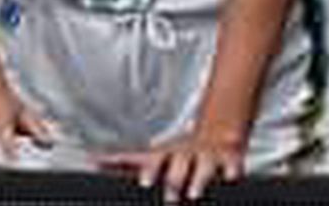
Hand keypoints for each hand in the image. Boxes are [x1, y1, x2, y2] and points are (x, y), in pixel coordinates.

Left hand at [100, 126, 244, 203]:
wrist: (218, 132)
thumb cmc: (181, 153)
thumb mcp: (154, 154)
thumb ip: (125, 161)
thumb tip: (94, 160)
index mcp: (168, 155)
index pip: (155, 161)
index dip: (151, 171)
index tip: (145, 182)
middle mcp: (187, 155)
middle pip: (180, 166)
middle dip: (175, 179)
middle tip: (171, 196)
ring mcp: (208, 157)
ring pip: (204, 168)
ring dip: (199, 180)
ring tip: (194, 192)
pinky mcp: (231, 160)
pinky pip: (233, 167)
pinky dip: (232, 171)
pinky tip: (231, 176)